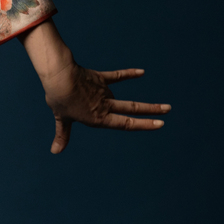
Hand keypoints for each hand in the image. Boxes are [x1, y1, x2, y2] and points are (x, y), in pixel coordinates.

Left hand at [40, 57, 169, 153]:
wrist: (59, 77)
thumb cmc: (59, 99)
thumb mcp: (61, 119)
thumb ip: (62, 135)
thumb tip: (55, 151)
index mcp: (98, 118)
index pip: (125, 123)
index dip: (143, 125)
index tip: (160, 124)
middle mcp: (105, 105)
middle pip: (132, 108)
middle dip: (152, 110)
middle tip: (168, 109)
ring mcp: (104, 91)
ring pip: (119, 98)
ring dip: (117, 100)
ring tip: (94, 102)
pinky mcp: (100, 78)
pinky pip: (117, 76)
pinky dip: (129, 74)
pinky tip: (142, 72)